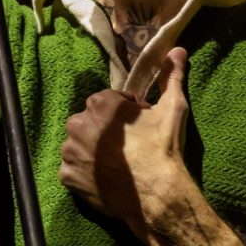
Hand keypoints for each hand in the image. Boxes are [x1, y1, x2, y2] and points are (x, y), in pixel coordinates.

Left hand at [60, 48, 191, 236]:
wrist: (158, 195)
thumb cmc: (165, 149)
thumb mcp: (172, 108)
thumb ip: (172, 76)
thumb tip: (177, 50)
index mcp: (101, 104)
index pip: (105, 102)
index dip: (123, 114)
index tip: (137, 127)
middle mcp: (79, 124)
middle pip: (88, 122)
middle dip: (103, 130)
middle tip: (127, 147)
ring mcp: (70, 152)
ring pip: (77, 145)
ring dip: (91, 150)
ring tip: (115, 164)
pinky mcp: (67, 176)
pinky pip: (72, 169)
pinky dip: (84, 172)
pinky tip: (105, 178)